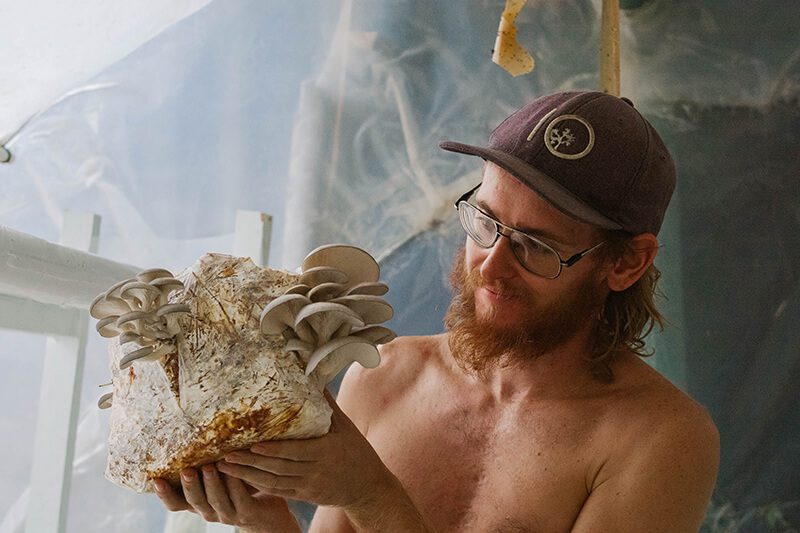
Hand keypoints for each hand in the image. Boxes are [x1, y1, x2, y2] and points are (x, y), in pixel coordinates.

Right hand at [153, 464, 301, 532]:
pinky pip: (240, 498)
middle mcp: (209, 512)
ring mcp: (228, 515)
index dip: (165, 495)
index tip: (155, 480)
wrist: (266, 509)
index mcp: (198, 504)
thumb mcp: (217, 477)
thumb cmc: (237, 487)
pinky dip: (236, 484)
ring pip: (216, 500)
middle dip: (190, 485)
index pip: (175, 504)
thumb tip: (188, 435)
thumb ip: (204, 465)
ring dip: (212, 484)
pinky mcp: (247, 513)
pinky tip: (234, 470)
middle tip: (186, 470)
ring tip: (209, 466)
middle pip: (194, 501)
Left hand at [218, 389, 396, 512]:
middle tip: (225, 455)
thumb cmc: (358, 452)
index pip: (294, 452)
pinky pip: (278, 492)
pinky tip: (241, 479)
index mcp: (326, 453)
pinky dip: (258, 486)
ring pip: (273, 482)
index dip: (272, 451)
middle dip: (250, 463)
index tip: (252, 445)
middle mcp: (315, 472)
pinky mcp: (304, 496)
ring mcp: (308, 486)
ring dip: (247, 476)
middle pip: (277, 468)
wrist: (368, 487)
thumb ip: (328, 405)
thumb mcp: (346, 427)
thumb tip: (313, 378)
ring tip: (225, 467)